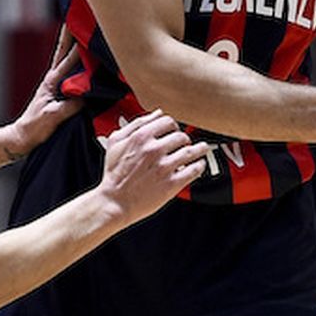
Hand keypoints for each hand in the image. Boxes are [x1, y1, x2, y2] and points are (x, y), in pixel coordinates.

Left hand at [2, 27, 83, 159]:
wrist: (23, 138)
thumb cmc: (35, 127)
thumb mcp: (54, 116)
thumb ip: (71, 104)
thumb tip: (89, 94)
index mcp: (53, 81)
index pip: (69, 57)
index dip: (79, 41)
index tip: (87, 25)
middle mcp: (54, 78)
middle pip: (66, 50)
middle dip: (74, 32)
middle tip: (81, 14)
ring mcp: (56, 84)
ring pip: (69, 59)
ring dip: (76, 43)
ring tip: (83, 27)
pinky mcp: (60, 93)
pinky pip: (72, 73)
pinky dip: (78, 61)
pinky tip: (86, 58)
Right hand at [97, 109, 208, 224]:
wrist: (114, 202)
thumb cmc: (114, 174)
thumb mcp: (116, 142)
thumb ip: (136, 124)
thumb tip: (157, 113)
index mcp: (141, 137)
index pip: (168, 121)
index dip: (173, 126)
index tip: (174, 131)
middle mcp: (154, 150)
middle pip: (181, 136)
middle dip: (184, 139)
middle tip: (185, 144)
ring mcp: (164, 167)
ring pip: (191, 152)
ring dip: (199, 149)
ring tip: (202, 150)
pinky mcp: (171, 184)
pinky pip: (194, 170)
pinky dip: (200, 166)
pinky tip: (199, 165)